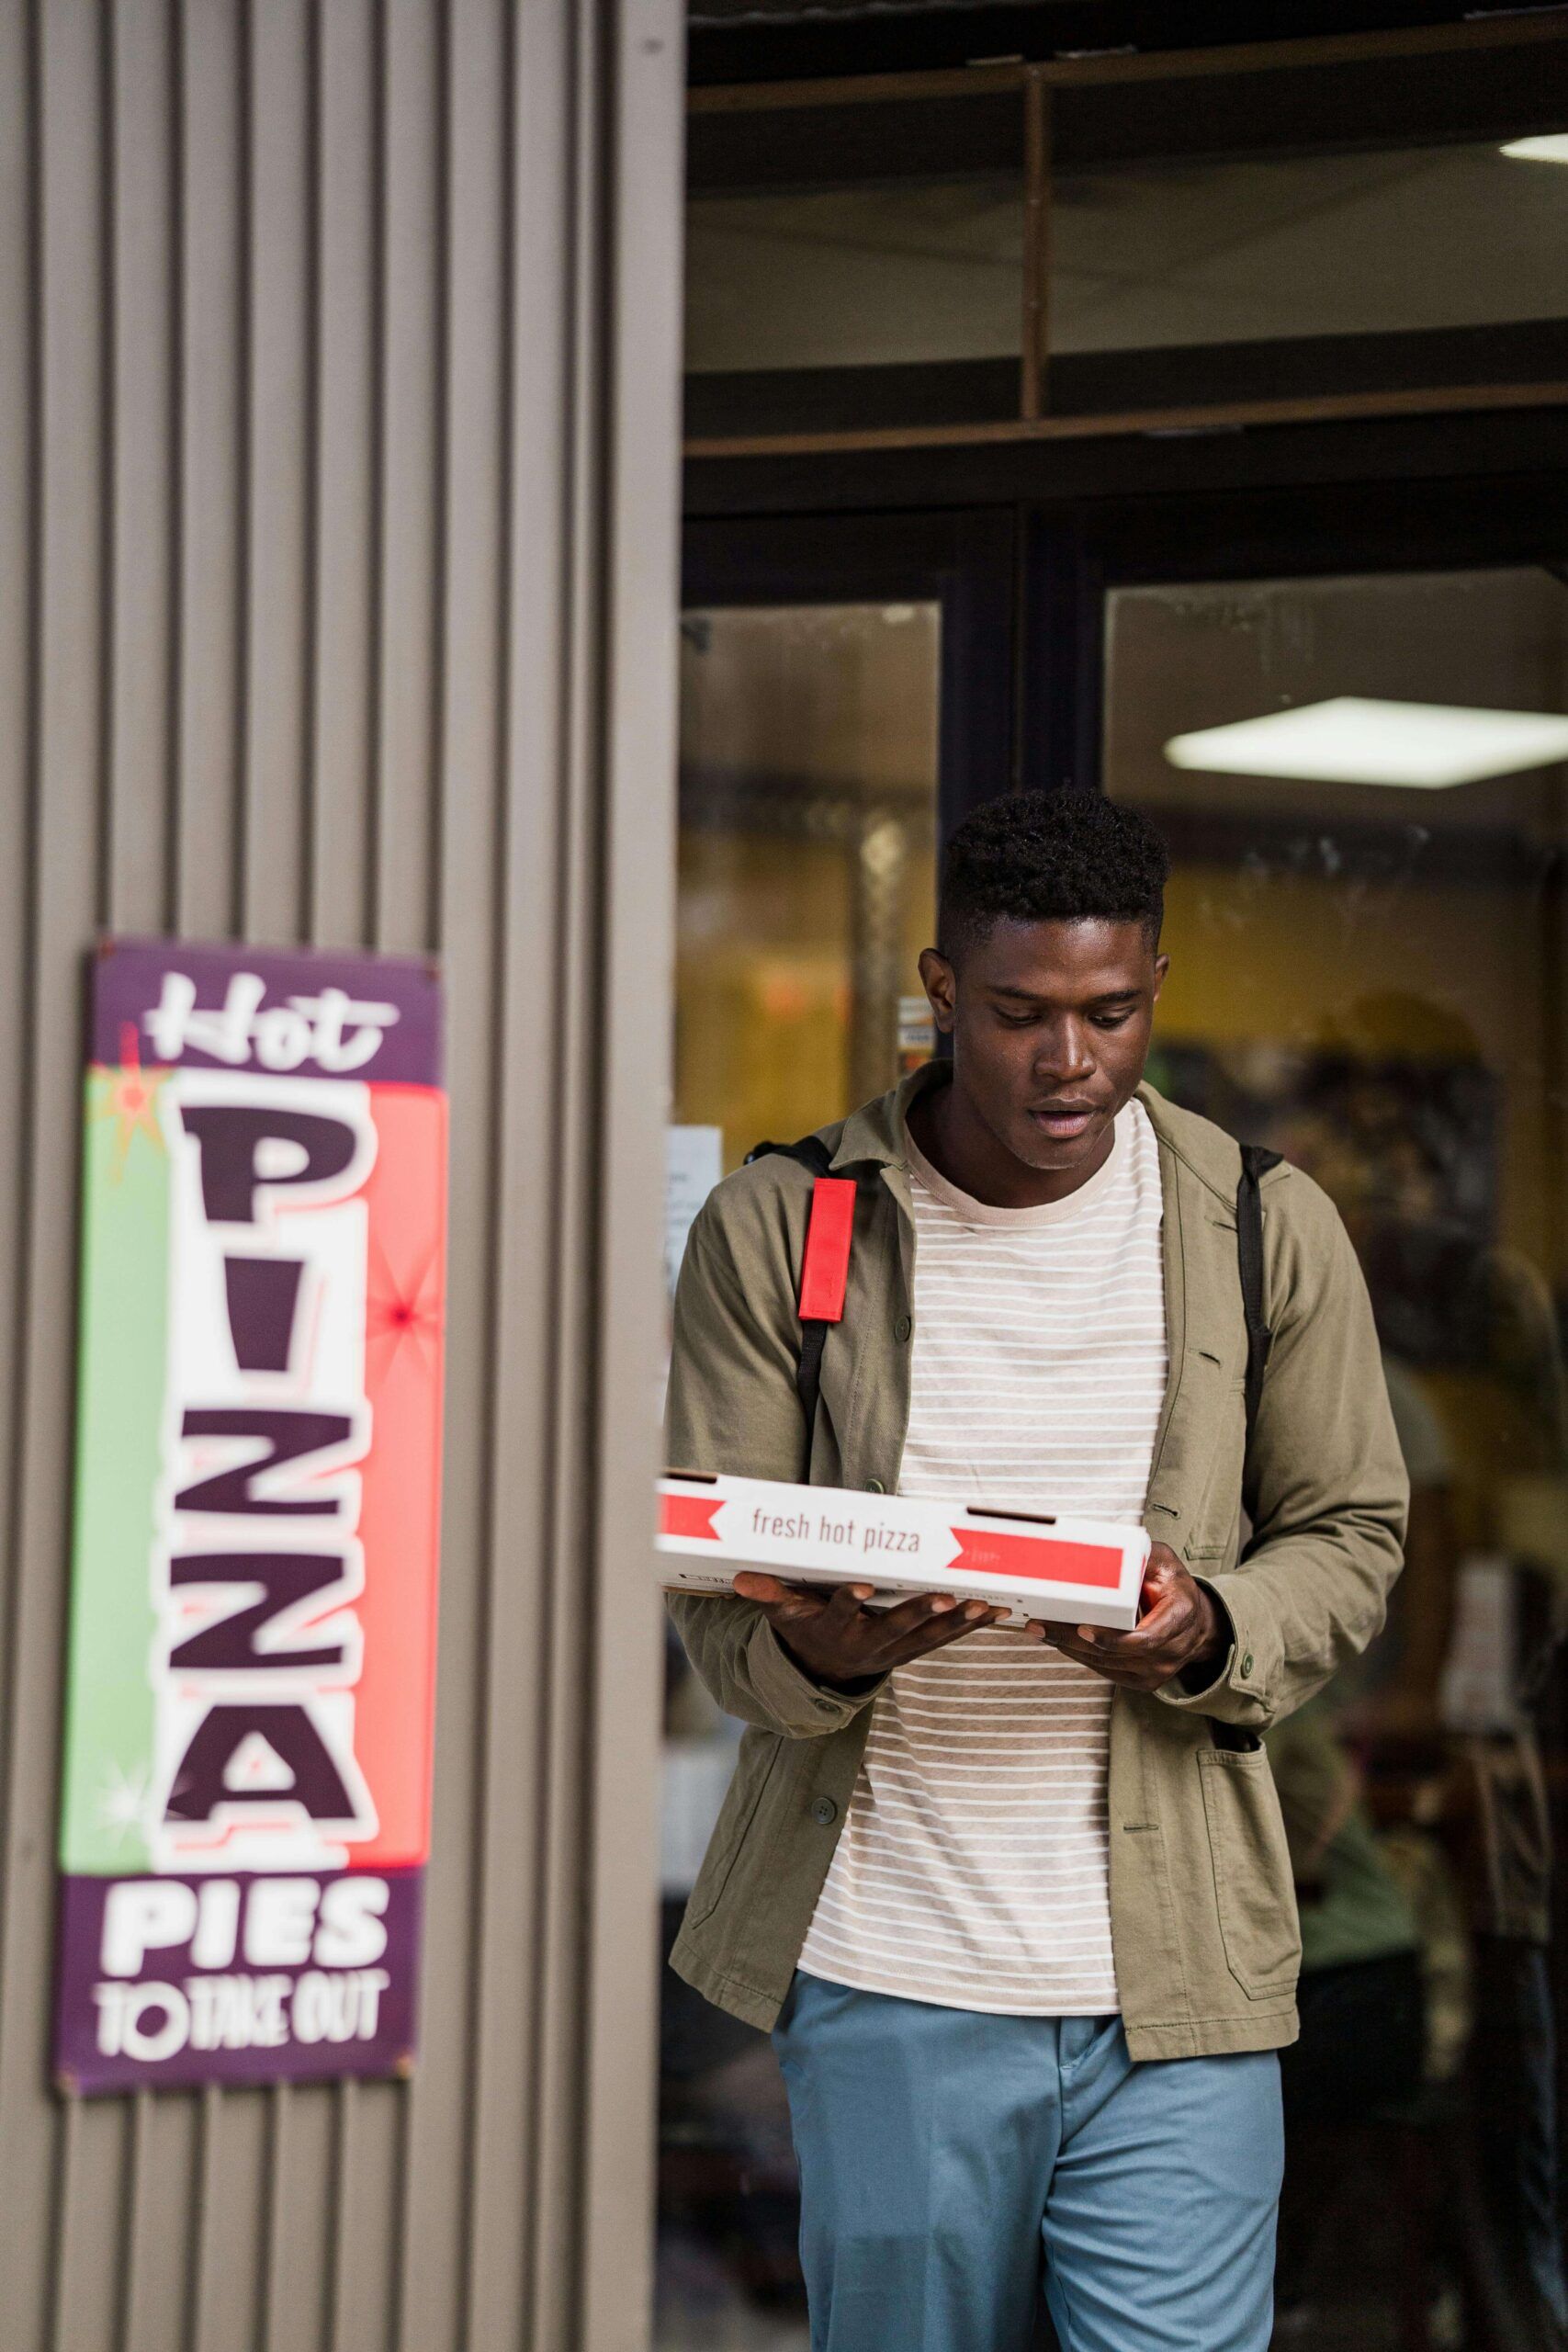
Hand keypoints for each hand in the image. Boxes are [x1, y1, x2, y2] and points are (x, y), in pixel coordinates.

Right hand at [732, 1572, 1032, 1686]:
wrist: (823, 1674)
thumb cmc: (805, 1630)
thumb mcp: (783, 1615)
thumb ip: (768, 1594)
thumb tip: (740, 1579)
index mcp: (834, 1630)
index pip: (839, 1613)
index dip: (847, 1601)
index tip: (857, 1586)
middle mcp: (866, 1644)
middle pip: (895, 1629)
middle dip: (919, 1615)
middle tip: (944, 1597)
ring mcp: (894, 1651)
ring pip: (929, 1638)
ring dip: (957, 1623)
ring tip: (984, 1605)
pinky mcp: (913, 1651)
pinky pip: (946, 1639)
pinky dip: (971, 1626)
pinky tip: (997, 1611)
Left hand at [1044, 1544, 1224, 1693]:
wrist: (1196, 1621)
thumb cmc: (1175, 1588)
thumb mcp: (1163, 1561)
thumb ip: (1139, 1555)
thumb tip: (1105, 1547)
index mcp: (1180, 1616)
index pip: (1145, 1637)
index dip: (1113, 1638)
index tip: (1083, 1629)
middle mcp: (1172, 1649)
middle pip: (1117, 1653)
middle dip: (1074, 1640)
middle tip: (1042, 1625)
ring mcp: (1158, 1670)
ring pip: (1106, 1664)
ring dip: (1071, 1648)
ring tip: (1042, 1630)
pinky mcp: (1143, 1680)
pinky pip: (1106, 1671)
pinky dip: (1081, 1656)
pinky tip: (1061, 1641)